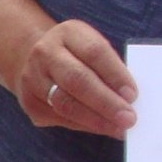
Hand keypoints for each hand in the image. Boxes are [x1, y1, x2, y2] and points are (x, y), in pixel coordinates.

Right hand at [13, 19, 137, 137]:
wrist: (35, 59)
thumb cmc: (77, 56)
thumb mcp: (93, 48)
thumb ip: (110, 68)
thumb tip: (128, 99)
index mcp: (68, 33)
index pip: (94, 52)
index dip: (115, 75)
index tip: (132, 95)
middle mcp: (46, 52)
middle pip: (76, 79)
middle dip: (105, 102)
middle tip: (128, 119)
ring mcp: (33, 77)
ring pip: (65, 104)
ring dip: (95, 120)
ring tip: (118, 129)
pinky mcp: (29, 101)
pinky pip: (59, 117)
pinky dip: (83, 125)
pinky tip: (100, 127)